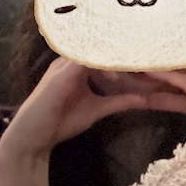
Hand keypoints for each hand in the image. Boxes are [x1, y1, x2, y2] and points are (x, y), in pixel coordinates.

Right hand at [0, 58, 146, 160]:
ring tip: (138, 63)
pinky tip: (117, 74)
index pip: (107, 53)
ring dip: (117, 58)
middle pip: (103, 49)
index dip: (128, 56)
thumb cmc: (61, 121)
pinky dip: (102, 66)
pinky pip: (84, 62)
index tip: (151, 61)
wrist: (33, 137)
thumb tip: (144, 100)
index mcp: (79, 66)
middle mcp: (71, 61)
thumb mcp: (98, 110)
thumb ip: (119, 102)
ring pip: (95, 52)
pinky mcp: (61, 74)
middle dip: (127, 53)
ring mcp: (65, 65)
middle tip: (151, 58)